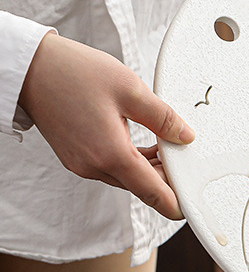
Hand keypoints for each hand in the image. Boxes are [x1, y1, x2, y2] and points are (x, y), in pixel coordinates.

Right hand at [18, 33, 193, 219]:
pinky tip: (145, 145)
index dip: (176, 202)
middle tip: (185, 157)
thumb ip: (163, 118)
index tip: (192, 203)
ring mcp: (82, 164)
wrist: (32, 68)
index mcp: (111, 154)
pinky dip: (131, 161)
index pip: (153, 194)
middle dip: (166, 177)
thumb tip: (185, 136)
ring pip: (126, 177)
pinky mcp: (76, 157)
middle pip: (141, 186)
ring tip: (168, 146)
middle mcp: (94, 166)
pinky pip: (111, 167)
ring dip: (149, 168)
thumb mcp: (131, 89)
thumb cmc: (74, 73)